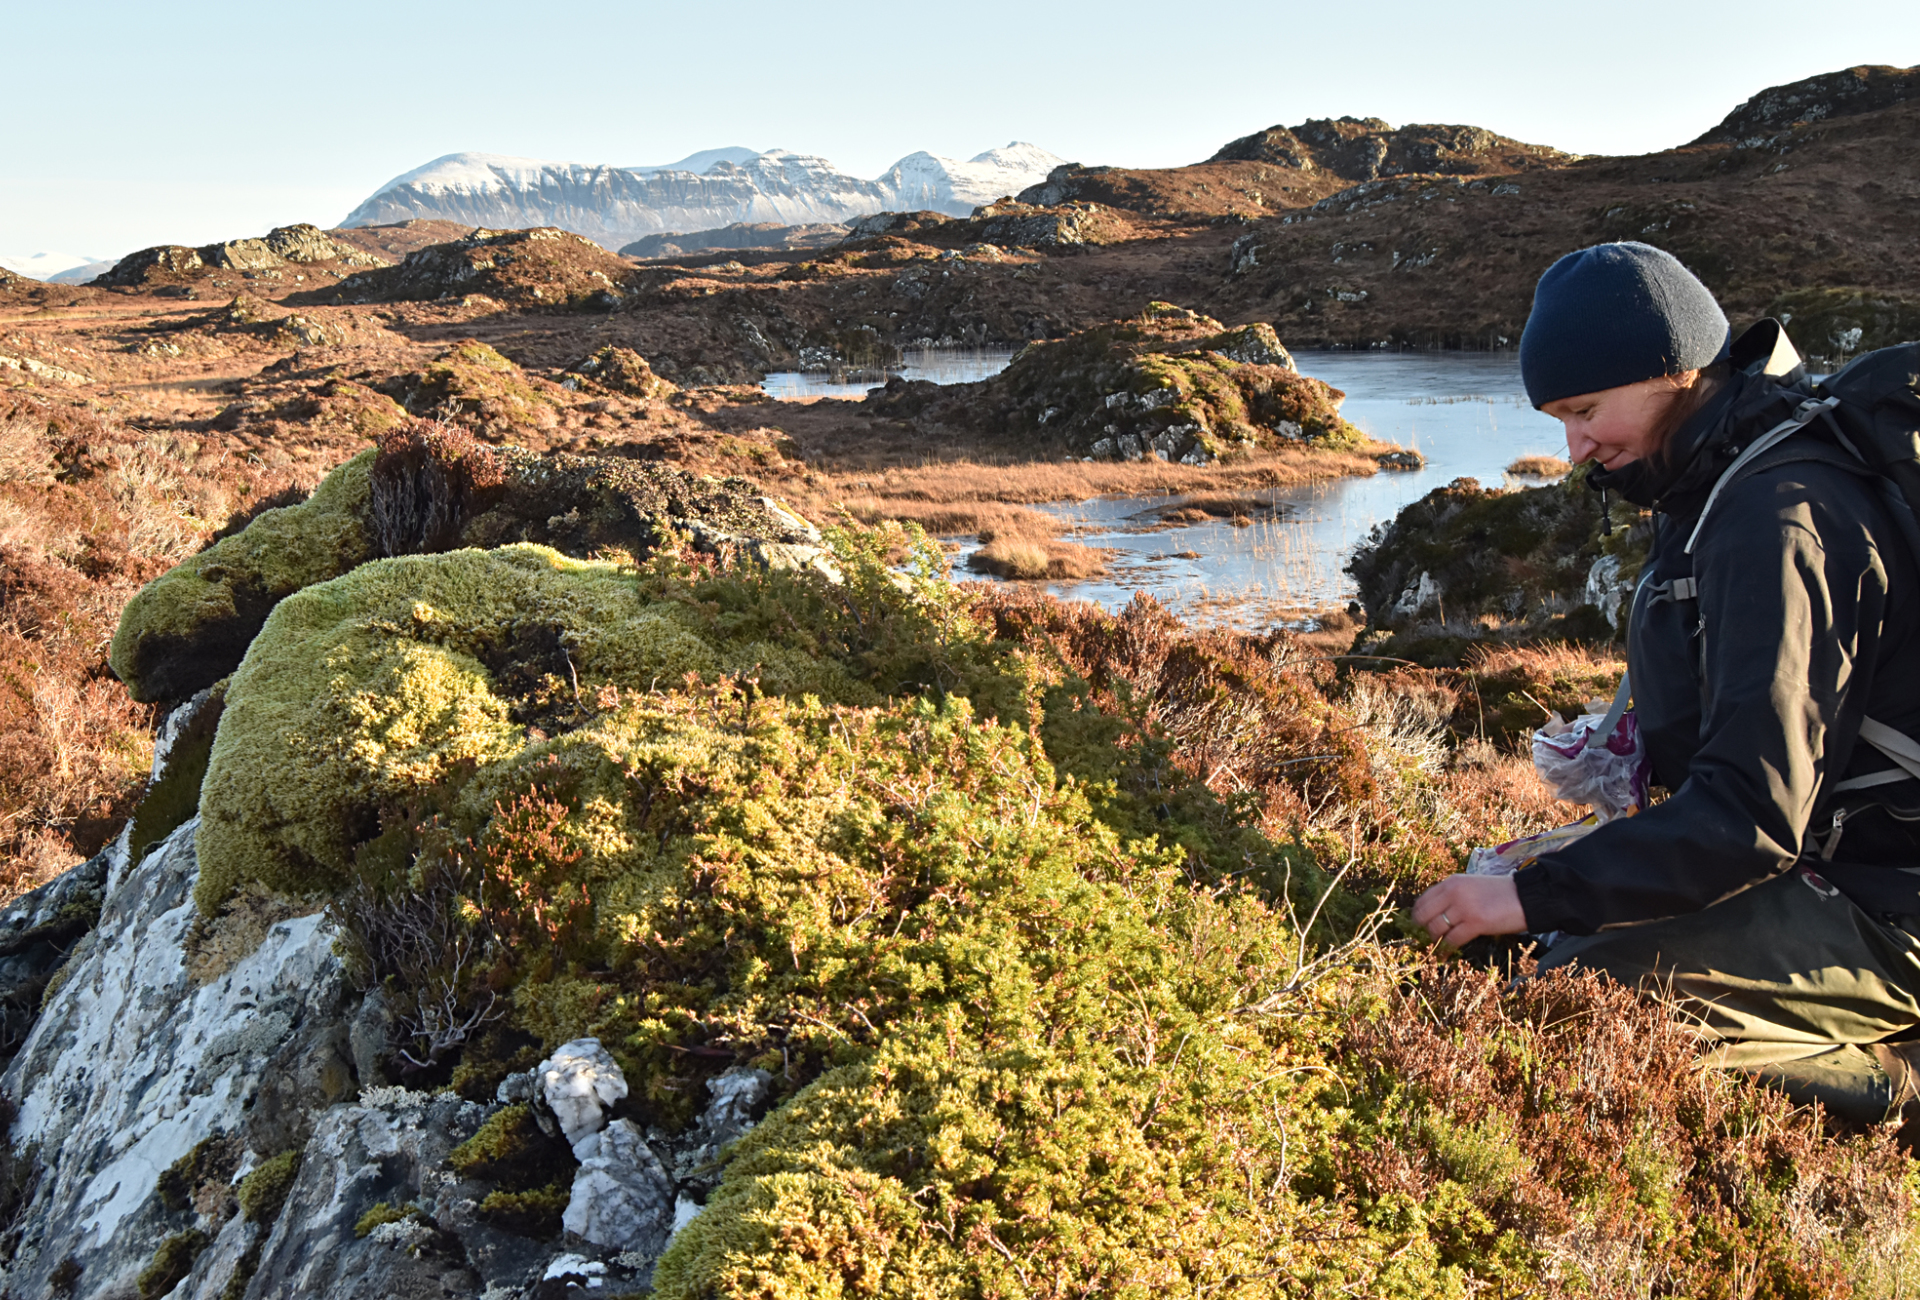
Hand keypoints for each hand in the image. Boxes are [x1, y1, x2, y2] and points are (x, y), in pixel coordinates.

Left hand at [1412, 874, 1527, 947]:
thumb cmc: (1501, 894)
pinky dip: (1446, 950)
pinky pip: (1452, 940)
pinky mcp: (1475, 923)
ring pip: (1436, 928)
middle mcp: (1454, 892)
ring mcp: (1464, 907)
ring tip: (1435, 948)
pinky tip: (1444, 956)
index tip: (1419, 927)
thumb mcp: (1472, 886)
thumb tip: (1436, 915)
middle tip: (1425, 940)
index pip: (1423, 900)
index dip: (1418, 917)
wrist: (1527, 896)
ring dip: (1434, 941)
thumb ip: (1453, 896)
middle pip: (1424, 915)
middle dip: (1422, 930)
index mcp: (1452, 882)